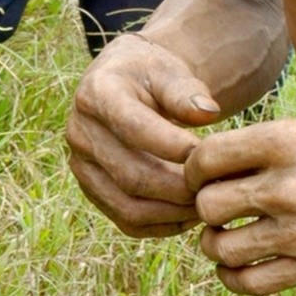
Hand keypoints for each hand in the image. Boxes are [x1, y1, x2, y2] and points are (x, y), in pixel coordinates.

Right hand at [66, 32, 221, 237]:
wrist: (124, 82)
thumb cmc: (152, 74)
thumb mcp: (168, 70)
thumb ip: (185, 91)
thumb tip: (208, 113)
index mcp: (96, 93)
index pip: (133, 127)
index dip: (171, 145)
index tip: (206, 153)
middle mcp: (80, 133)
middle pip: (130, 175)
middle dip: (178, 187)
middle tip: (215, 187)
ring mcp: (82, 166)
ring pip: (127, 206)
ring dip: (172, 212)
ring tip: (207, 203)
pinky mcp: (92, 190)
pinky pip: (126, 221)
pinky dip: (161, 225)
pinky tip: (191, 214)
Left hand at [184, 108, 295, 295]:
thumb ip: (273, 139)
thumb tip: (226, 155)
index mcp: (285, 140)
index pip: (205, 159)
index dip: (195, 167)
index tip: (204, 172)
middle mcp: (287, 186)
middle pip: (207, 206)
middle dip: (204, 205)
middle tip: (215, 204)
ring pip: (220, 248)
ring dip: (216, 242)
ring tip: (228, 234)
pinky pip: (250, 283)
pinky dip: (233, 275)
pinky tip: (240, 262)